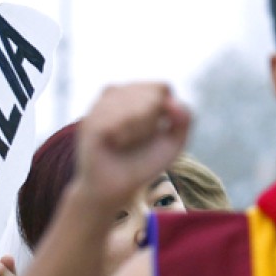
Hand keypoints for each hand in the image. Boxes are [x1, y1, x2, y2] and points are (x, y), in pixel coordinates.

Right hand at [74, 83, 190, 217]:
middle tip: (138, 139)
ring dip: (139, 130)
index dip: (166, 111)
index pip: (162, 87)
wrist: (117, 188)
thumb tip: (173, 101)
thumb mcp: (173, 142)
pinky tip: (117, 143)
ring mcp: (100, 107)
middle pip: (150, 96)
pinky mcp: (90, 123)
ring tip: (126, 142)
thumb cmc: (144, 162)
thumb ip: (184, 119)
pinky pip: (116, 120)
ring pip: (134, 107)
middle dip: (153, 122)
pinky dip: (125, 135)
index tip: (158, 129)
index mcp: (136, 94)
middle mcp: (115, 95)